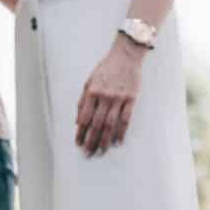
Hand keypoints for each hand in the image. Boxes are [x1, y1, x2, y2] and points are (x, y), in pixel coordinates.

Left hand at [75, 34, 146, 156]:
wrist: (126, 55)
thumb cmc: (106, 69)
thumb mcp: (89, 81)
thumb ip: (83, 101)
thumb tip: (78, 121)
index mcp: (92, 92)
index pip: (84, 117)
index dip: (80, 132)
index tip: (78, 143)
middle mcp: (105, 96)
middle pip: (96, 124)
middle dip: (91, 140)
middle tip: (88, 153)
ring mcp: (119, 98)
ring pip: (110, 124)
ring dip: (105, 140)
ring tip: (101, 151)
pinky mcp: (131, 98)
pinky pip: (126, 119)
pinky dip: (121, 132)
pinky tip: (118, 142)